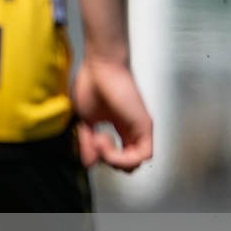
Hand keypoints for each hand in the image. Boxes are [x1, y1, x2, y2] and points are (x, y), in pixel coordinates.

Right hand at [71, 54, 152, 171]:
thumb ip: (87, 142)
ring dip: (112, 159)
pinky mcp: (144, 126)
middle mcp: (132, 131)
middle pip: (127, 164)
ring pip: (134, 163)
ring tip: (98, 140)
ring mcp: (140, 129)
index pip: (117, 156)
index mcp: (120, 129)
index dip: (101, 158)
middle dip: (107, 162)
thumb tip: (89, 162)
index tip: (88, 143)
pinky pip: (141, 156)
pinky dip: (120, 156)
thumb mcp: (85, 120)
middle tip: (93, 143)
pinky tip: (104, 140)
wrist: (101, 66)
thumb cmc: (93, 84)